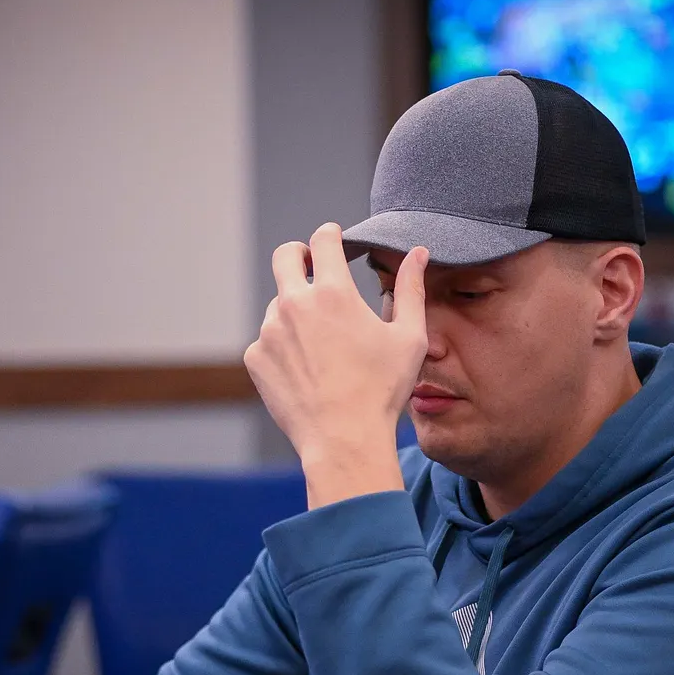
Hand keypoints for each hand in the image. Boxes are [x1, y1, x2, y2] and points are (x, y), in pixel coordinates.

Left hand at [245, 223, 427, 482]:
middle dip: (298, 254)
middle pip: (284, 256)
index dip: (330, 235)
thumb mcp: (409, 337)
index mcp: (333, 292)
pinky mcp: (256, 358)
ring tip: (321, 345)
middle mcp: (294, 304)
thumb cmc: (382, 391)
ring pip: (278, 304)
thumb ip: (411, 289)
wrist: (343, 440)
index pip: (323, 240)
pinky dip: (283, 346)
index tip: (333, 239)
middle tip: (311, 267)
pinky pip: (267, 340)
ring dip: (295, 311)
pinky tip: (307, 370)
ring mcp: (269, 331)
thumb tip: (417, 254)